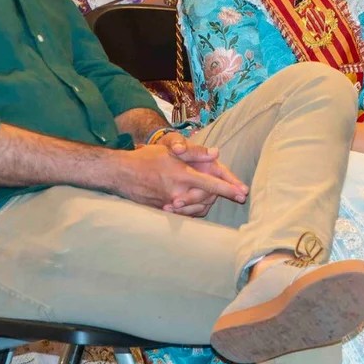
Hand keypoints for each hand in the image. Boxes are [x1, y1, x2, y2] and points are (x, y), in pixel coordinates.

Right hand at [117, 143, 246, 216]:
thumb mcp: (170, 149)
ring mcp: (169, 204)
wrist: (121, 173)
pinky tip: (198, 204)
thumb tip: (216, 153)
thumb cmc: (146, 158)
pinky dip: (195, 210)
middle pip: (207, 198)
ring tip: (216, 197)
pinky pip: (185, 214)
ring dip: (208, 203)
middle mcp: (177, 192)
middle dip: (221, 196)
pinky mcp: (163, 210)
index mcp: (182, 175)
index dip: (229, 189)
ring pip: (197, 209)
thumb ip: (195, 152)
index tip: (243, 193)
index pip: (211, 184)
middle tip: (235, 193)